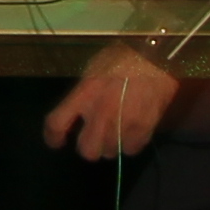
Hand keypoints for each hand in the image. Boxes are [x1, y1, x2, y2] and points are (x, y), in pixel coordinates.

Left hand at [40, 43, 180, 160]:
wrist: (157, 56)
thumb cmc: (124, 56)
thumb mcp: (94, 68)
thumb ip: (84, 92)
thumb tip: (79, 107)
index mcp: (84, 94)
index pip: (56, 124)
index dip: (52, 137)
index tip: (56, 141)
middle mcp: (100, 114)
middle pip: (87, 150)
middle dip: (89, 147)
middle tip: (94, 137)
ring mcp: (122, 124)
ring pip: (110, 153)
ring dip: (111, 145)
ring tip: (117, 131)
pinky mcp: (143, 129)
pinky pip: (130, 150)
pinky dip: (130, 144)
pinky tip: (132, 132)